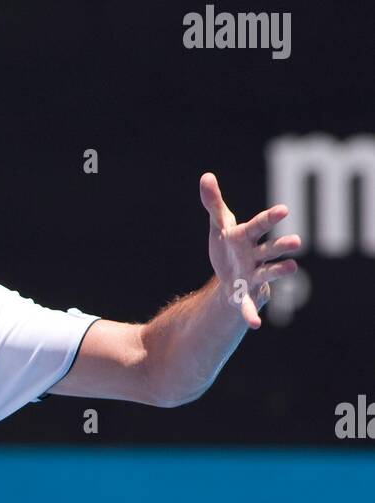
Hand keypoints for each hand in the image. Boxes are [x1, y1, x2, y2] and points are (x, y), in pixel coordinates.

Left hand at [200, 172, 300, 329]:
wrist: (228, 274)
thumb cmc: (228, 246)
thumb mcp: (219, 225)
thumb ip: (214, 204)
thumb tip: (205, 177)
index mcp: (246, 237)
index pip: (259, 226)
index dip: (270, 218)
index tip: (284, 210)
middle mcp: (254, 256)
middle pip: (270, 250)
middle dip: (281, 247)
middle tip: (296, 243)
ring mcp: (253, 275)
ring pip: (267, 273)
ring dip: (279, 272)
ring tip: (293, 269)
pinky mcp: (245, 294)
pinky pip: (248, 305)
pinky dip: (250, 314)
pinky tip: (254, 325)